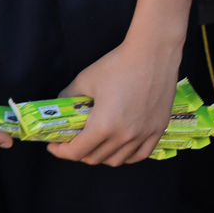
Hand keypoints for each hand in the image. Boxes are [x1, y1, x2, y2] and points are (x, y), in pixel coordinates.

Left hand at [49, 36, 179, 166]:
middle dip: (79, 152)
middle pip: (95, 158)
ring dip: (102, 155)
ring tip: (97, 143)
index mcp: (103, 125)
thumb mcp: (85, 79)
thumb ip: (68, 97)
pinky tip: (121, 146)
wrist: (153, 52)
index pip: (76, 152)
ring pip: (117, 160)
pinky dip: (127, 155)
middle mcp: (124, 136)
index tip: (55, 144)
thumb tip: (60, 106)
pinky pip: (140, 154)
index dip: (61, 151)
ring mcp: (143, 134)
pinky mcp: (158, 128)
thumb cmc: (119, 63)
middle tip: (74, 141)